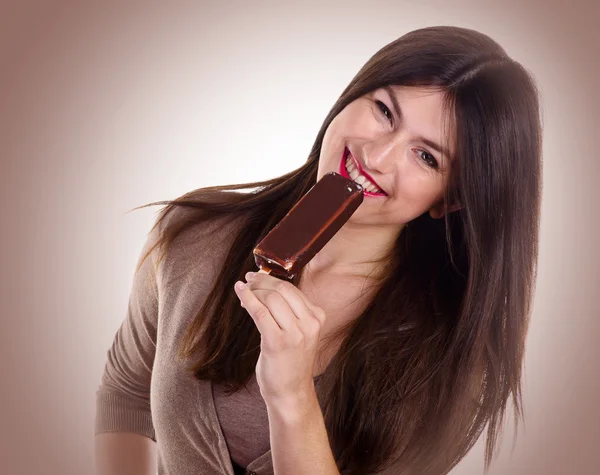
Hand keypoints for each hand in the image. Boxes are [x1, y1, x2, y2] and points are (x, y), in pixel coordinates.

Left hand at [234, 271, 325, 407]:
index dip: (271, 279)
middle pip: (282, 289)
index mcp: (317, 318)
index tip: (257, 277)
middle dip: (262, 281)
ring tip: (243, 291)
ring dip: (253, 291)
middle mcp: (310, 323)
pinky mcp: (278, 342)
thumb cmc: (291, 362)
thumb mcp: (299, 332)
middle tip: (248, 279)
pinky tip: (240, 293)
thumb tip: (267, 286)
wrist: (291, 392)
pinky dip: (248, 299)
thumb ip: (291, 312)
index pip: (292, 289)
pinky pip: (260, 312)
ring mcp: (295, 333)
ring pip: (271, 298)